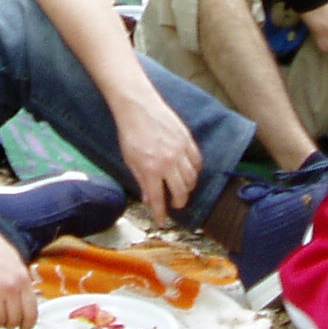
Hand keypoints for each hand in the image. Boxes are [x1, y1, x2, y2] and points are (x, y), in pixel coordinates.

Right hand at [0, 217, 37, 328]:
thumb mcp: (15, 262)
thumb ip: (22, 282)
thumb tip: (26, 303)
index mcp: (22, 280)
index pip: (31, 312)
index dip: (28, 324)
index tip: (24, 327)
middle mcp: (9, 288)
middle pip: (13, 320)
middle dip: (10, 324)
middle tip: (5, 321)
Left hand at [112, 89, 200, 225]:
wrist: (138, 106)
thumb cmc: (130, 132)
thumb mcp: (130, 160)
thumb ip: (141, 181)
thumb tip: (149, 198)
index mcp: (150, 170)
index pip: (158, 200)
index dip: (161, 214)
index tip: (162, 222)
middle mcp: (168, 163)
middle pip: (181, 192)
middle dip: (179, 203)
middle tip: (175, 205)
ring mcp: (180, 151)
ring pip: (191, 179)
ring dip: (188, 188)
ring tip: (182, 190)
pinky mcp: (187, 140)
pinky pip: (197, 162)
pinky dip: (195, 171)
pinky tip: (189, 173)